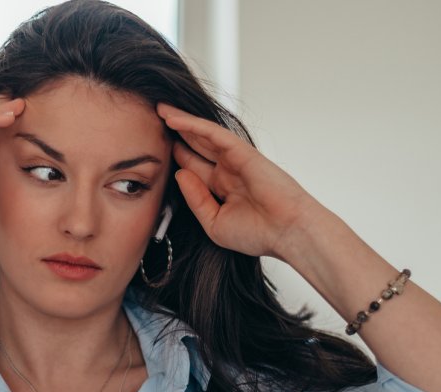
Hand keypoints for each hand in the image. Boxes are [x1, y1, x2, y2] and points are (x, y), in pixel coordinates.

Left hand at [157, 104, 314, 261]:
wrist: (287, 233)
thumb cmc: (259, 234)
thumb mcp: (214, 223)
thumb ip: (196, 199)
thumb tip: (179, 175)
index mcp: (222, 189)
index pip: (193, 167)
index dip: (175, 156)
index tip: (153, 148)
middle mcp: (228, 171)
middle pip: (196, 147)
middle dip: (175, 134)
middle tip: (153, 120)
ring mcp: (235, 159)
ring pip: (203, 136)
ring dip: (181, 122)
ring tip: (160, 109)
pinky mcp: (242, 151)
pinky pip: (213, 134)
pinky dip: (194, 124)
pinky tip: (175, 118)